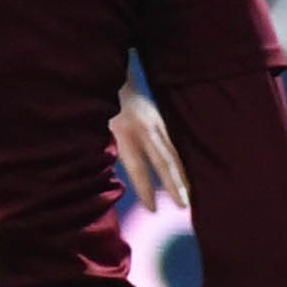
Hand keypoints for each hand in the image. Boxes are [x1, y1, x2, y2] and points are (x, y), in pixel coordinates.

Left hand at [110, 87, 185, 212]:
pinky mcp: (162, 119)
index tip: (153, 209)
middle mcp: (144, 128)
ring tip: (191, 196)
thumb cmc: (99, 107)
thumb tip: (115, 180)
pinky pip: (173, 145)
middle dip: (175, 185)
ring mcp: (156, 122)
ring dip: (182, 176)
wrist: (113, 76)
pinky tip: (187, 177)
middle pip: (163, 162)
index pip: (138, 167)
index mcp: (123, 132)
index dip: (146, 190)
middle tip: (184, 206)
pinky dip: (180, 163)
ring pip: (173, 154)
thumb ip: (108, 151)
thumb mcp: (96, 128)